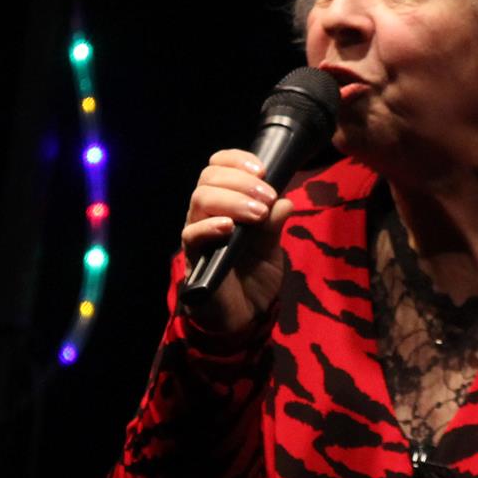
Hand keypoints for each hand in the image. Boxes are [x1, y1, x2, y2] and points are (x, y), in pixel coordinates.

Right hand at [177, 149, 293, 335]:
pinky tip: (229, 228)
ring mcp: (198, 235)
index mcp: (224, 204)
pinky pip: (192, 234)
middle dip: (241, 180)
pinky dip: (210, 226)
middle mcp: (206, 214)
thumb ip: (275, 224)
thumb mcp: (272, 247)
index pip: (219, 167)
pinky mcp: (194, 258)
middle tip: (267, 197)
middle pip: (209, 178)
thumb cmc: (253, 277)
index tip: (263, 170)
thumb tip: (285, 201)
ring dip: (232, 200)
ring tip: (257, 214)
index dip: (237, 160)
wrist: (244, 317)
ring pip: (200, 199)